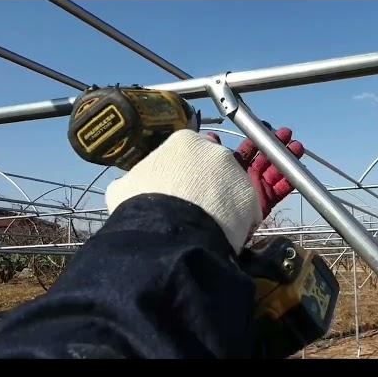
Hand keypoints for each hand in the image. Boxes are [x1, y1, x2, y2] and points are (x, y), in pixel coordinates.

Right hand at [106, 129, 261, 254]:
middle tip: (196, 208)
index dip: (183, 174)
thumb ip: (135, 179)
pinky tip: (225, 235)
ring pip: (232, 187)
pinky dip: (239, 222)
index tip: (179, 190)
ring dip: (225, 203)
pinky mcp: (252, 197)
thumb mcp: (125, 187)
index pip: (188, 154)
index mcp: (184, 141)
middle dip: (207, 185)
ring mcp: (237, 172)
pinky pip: (247, 210)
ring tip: (210, 225)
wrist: (168, 232)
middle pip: (214, 167)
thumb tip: (129, 185)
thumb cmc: (142, 206)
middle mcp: (215, 149)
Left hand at [207, 126, 303, 218]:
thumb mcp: (208, 166)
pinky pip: (281, 190)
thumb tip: (211, 137)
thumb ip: (213, 152)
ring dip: (287, 159)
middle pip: (266, 159)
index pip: (248, 151)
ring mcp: (258, 190)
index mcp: (233, 168)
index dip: (257, 139)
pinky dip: (291, 181)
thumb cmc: (210, 190)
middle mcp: (247, 178)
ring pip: (277, 171)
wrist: (213, 220)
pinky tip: (298, 171)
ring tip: (298, 146)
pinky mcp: (266, 203)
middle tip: (287, 133)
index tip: (266, 128)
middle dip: (277, 146)